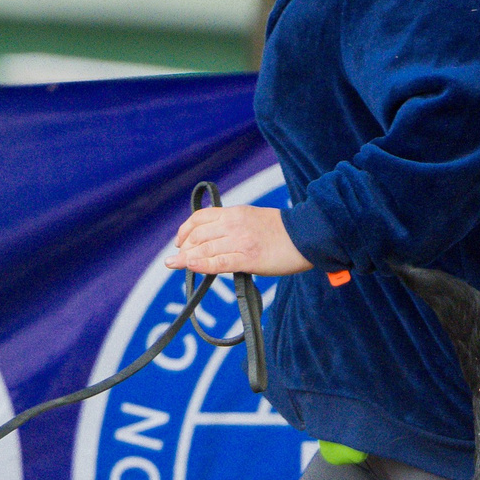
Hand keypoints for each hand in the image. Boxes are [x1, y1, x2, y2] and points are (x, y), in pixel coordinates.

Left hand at [167, 205, 311, 276]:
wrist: (306, 236)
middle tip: (177, 258)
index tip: (179, 242)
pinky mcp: (248, 259)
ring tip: (173, 264)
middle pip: (198, 235)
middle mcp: (234, 225)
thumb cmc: (282, 231)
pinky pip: (218, 262)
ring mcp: (240, 242)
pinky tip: (189, 266)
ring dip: (185, 258)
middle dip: (183, 247)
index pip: (200, 218)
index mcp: (235, 213)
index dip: (184, 230)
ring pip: (204, 249)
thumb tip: (214, 239)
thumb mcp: (252, 218)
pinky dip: (201, 264)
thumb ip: (232, 225)